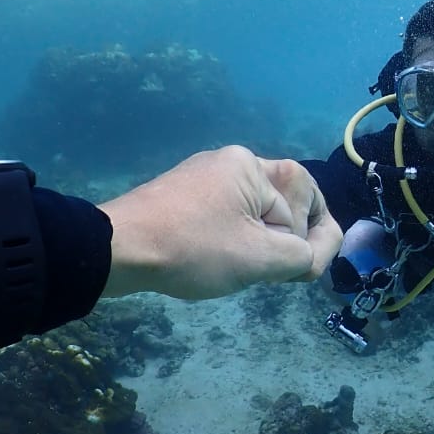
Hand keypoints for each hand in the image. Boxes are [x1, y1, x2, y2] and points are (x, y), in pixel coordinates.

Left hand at [97, 146, 342, 299]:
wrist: (116, 250)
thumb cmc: (193, 250)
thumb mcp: (262, 259)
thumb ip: (306, 255)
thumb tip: (311, 255)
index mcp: (251, 165)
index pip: (309, 204)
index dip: (317, 241)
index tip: (304, 272)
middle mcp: (228, 161)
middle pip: (283, 204)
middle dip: (287, 240)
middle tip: (273, 272)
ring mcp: (201, 177)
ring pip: (254, 213)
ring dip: (260, 244)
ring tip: (243, 270)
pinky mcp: (180, 196)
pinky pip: (225, 216)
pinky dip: (232, 240)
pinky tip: (217, 262)